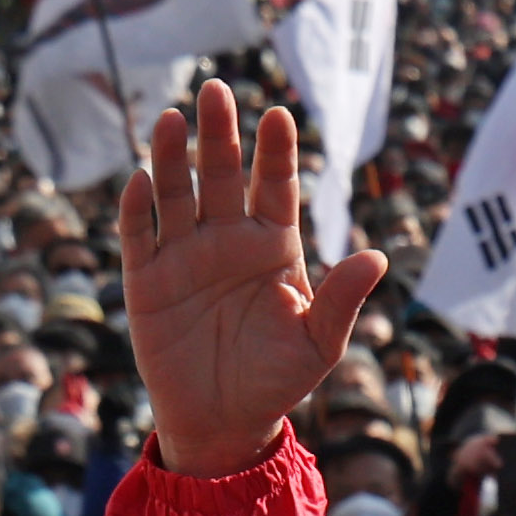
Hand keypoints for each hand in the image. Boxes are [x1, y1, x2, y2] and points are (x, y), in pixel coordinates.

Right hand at [120, 84, 390, 476]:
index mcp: (273, 247)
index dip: (276, 152)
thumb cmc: (277, 381)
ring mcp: (183, 256)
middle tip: (216, 90)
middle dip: (219, 134)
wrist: (226, 425)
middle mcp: (227, 240)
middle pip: (220, 175)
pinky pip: (139, 236)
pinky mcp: (146, 281)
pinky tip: (141, 180)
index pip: (275, 187)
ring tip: (174, 118)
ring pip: (176, 194)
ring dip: (173, 157)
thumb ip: (342, 299)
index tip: (280, 115)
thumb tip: (378, 257)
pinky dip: (137, 209)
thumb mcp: (318, 344)